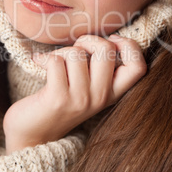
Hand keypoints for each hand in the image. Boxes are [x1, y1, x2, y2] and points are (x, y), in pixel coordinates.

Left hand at [3, 34, 146, 153]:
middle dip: (88, 40)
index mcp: (111, 93)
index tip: (112, 40)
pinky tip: (40, 65)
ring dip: (61, 52)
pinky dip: (44, 59)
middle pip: (106, 50)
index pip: (138, 67)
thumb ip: (98, 67)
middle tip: (75, 51)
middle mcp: (100, 97)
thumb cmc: (59, 101)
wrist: (32, 134)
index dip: (129, 46)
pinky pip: (55, 61)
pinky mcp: (58, 99)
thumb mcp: (86, 87)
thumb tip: (104, 37)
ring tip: (55, 64)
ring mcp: (80, 99)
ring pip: (76, 53)